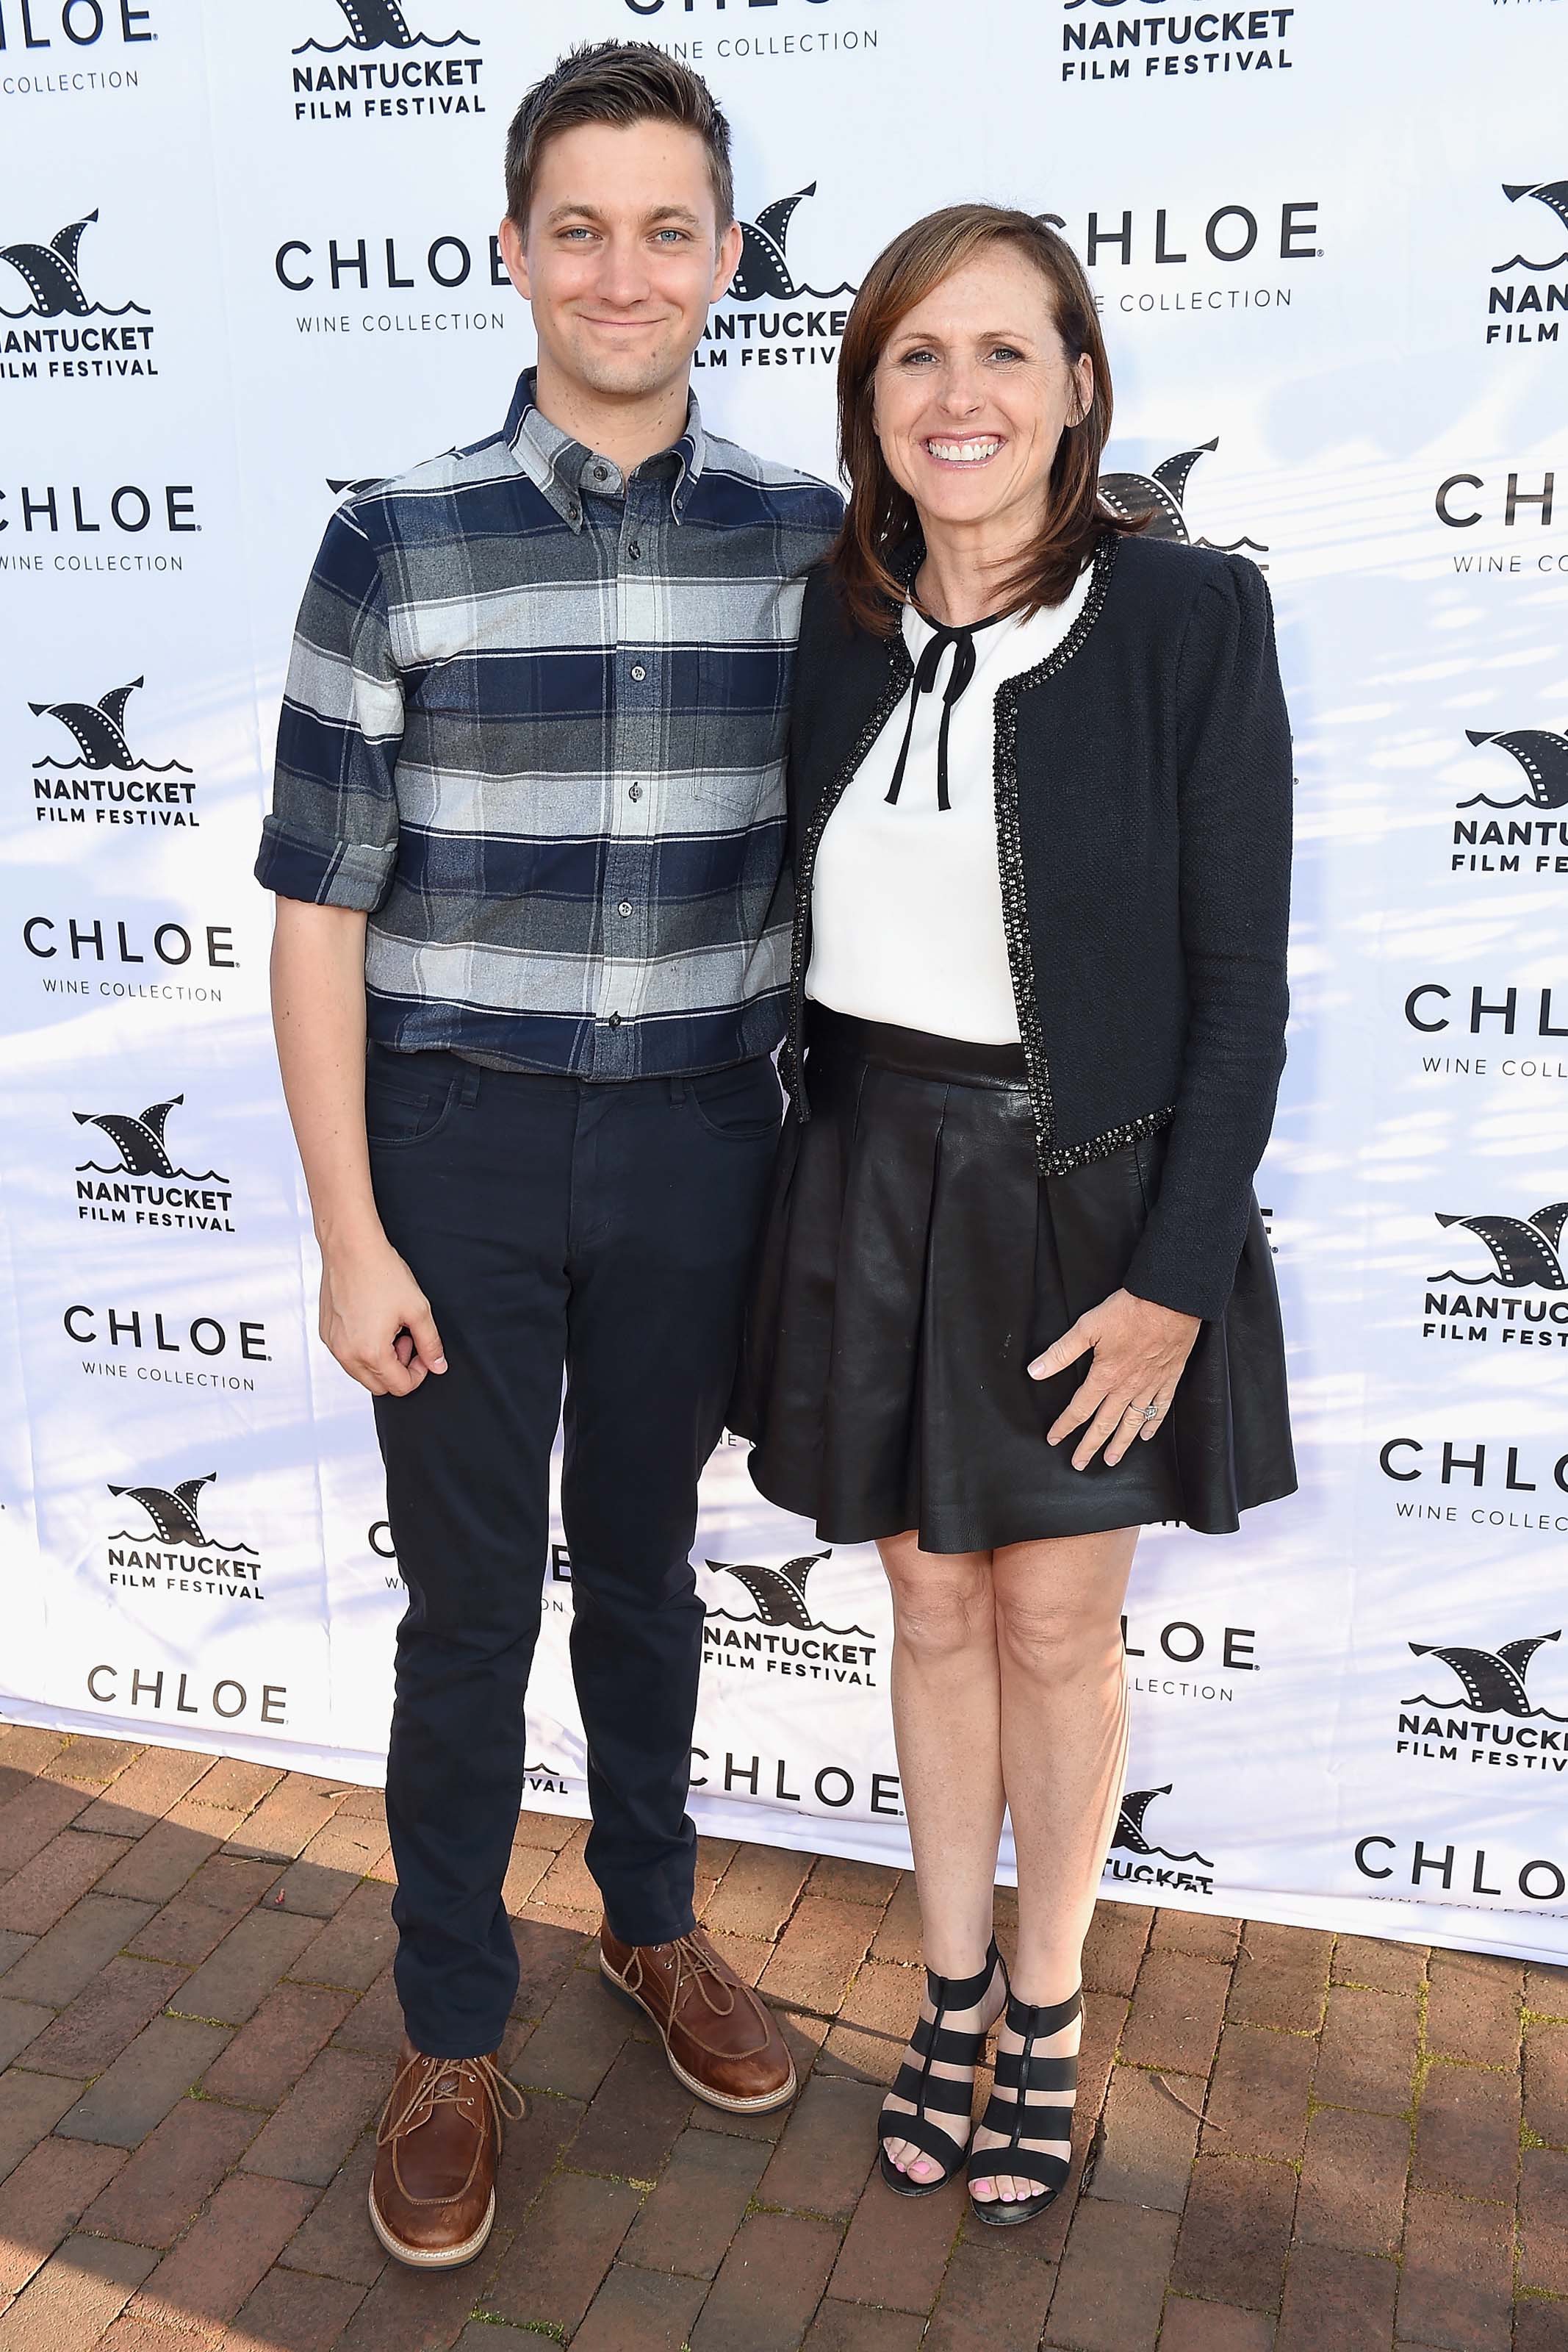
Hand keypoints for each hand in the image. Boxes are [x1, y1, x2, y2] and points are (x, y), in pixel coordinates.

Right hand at [318, 1234, 446, 1397]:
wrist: (351, 1248)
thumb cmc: (382, 1274)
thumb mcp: (418, 1310)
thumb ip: (431, 1344)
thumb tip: (438, 1366)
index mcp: (371, 1353)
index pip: (400, 1387)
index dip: (419, 1372)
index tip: (422, 1350)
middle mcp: (346, 1355)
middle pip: (380, 1386)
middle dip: (399, 1369)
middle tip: (406, 1338)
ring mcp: (333, 1345)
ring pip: (362, 1373)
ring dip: (381, 1361)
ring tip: (390, 1328)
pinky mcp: (326, 1334)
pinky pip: (347, 1356)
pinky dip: (363, 1349)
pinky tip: (373, 1321)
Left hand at [1028, 1288, 1199, 1469]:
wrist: (1171, 1301)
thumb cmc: (1129, 1311)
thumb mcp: (1087, 1328)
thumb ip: (1060, 1353)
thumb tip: (1035, 1371)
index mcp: (1105, 1376)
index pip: (1080, 1409)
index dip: (1065, 1426)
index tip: (1054, 1439)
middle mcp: (1127, 1387)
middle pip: (1105, 1424)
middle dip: (1089, 1445)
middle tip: (1079, 1463)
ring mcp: (1150, 1385)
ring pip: (1132, 1422)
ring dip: (1120, 1443)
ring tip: (1111, 1459)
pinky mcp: (1169, 1377)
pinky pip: (1160, 1408)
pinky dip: (1153, 1424)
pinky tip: (1146, 1434)